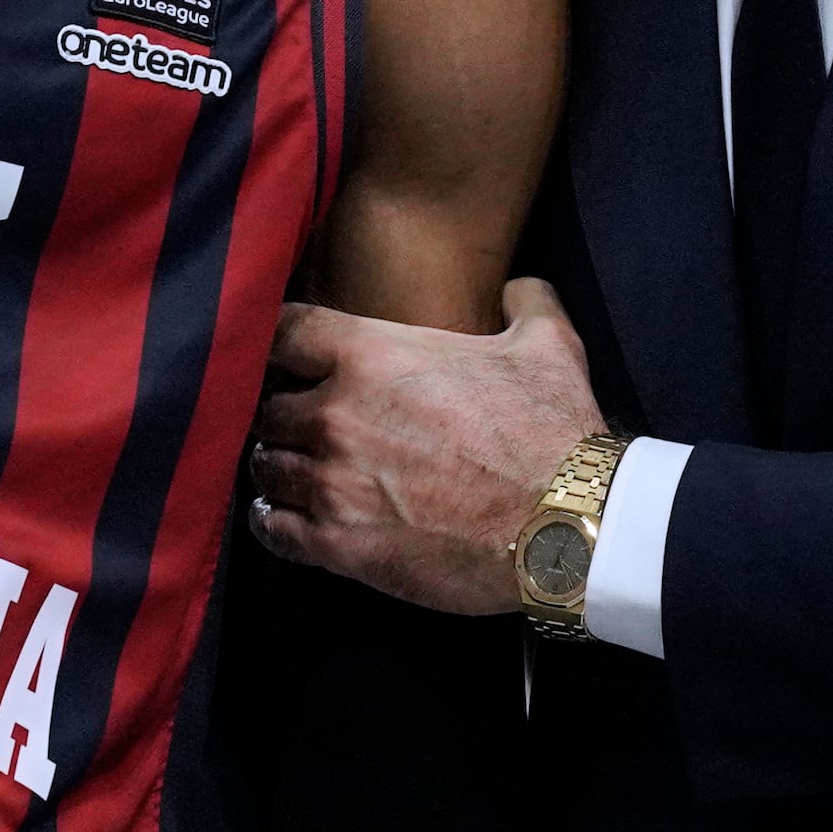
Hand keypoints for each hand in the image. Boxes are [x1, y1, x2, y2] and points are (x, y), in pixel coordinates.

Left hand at [247, 283, 603, 617]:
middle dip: (281, 413)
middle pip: (265, 405)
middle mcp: (336, 415)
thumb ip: (525, 304)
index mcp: (371, 355)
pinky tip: (287, 518)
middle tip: (298, 426)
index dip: (276, 343)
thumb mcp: (548, 347)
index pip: (282, 331)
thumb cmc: (554, 434)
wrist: (567, 527)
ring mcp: (331, 482)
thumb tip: (520, 288)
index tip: (284, 358)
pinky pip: (272, 529)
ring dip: (278, 467)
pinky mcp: (337, 543)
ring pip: (265, 467)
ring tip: (296, 472)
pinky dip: (274, 523)